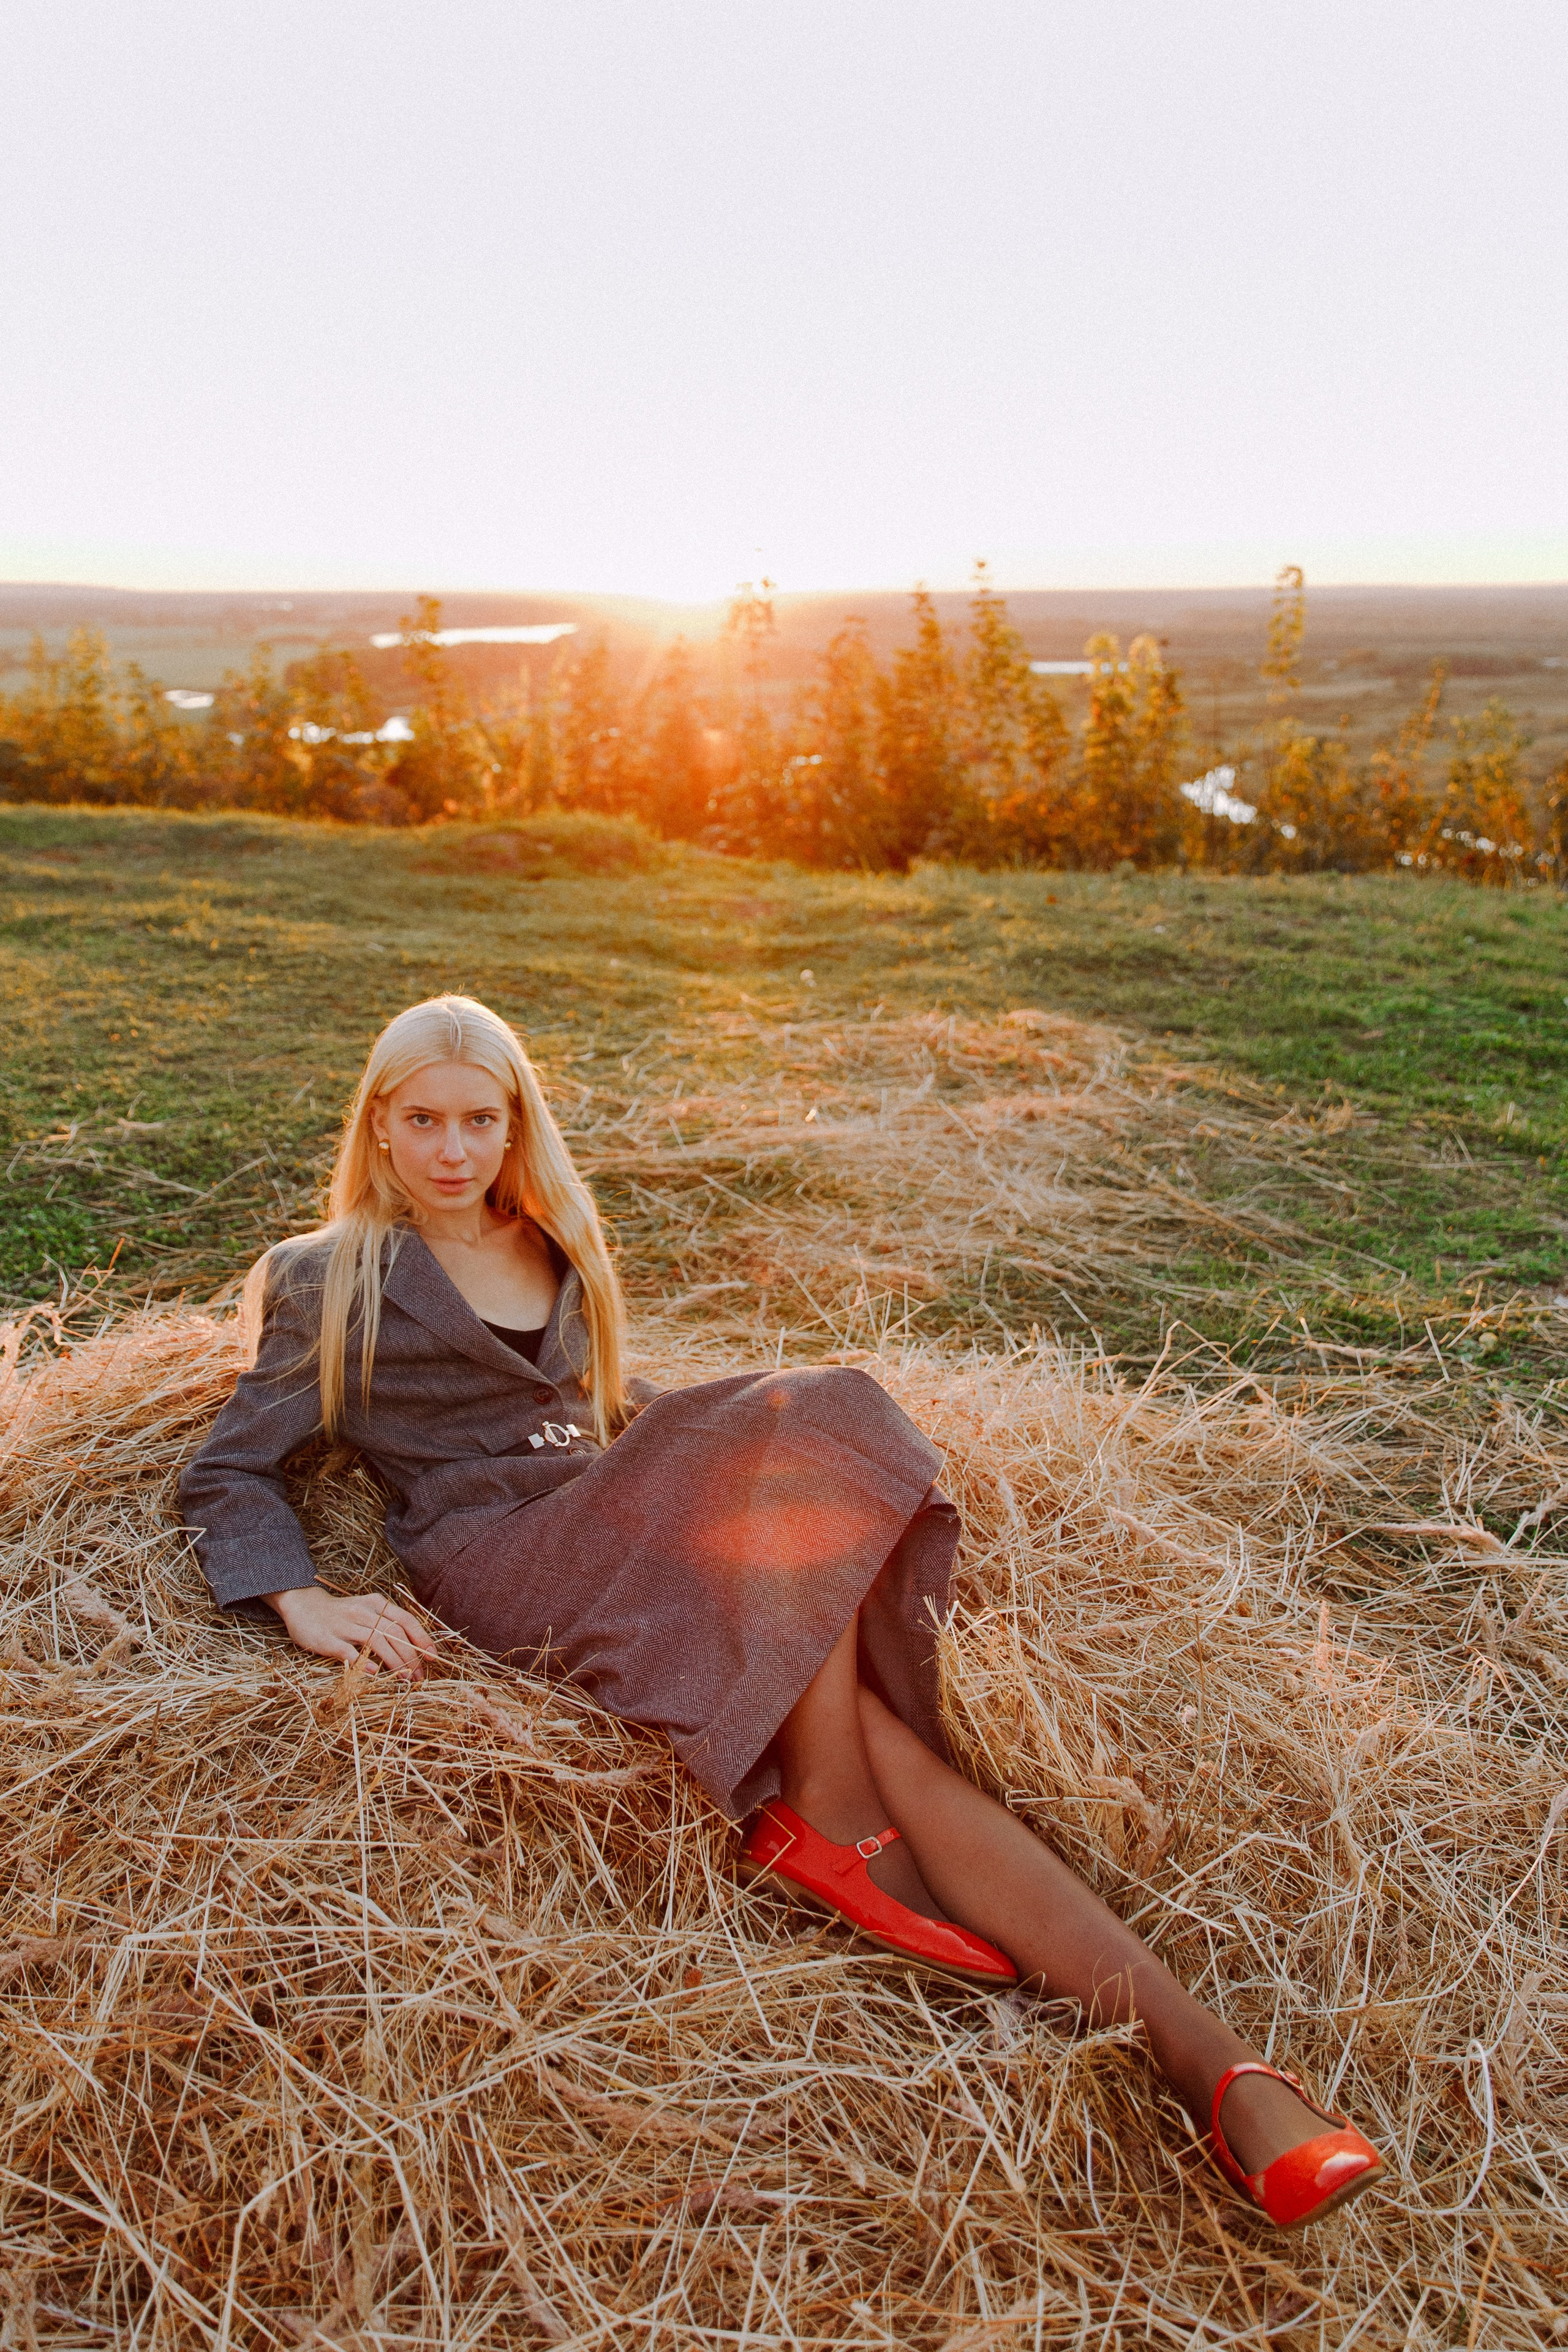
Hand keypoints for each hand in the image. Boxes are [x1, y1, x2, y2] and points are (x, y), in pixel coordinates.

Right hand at [265, 1585, 438, 1679]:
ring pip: (377, 1641)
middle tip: (420, 1676)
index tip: (433, 1657)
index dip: (422, 1639)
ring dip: (395, 1661)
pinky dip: (364, 1662)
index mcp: (376, 1604)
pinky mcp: (329, 1639)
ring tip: (405, 1678)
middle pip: (394, 1633)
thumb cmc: (342, 1613)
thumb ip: (388, 1622)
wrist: (303, 1605)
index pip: (406, 1620)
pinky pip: (350, 1651)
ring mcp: (346, 1625)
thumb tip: (414, 1644)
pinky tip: (375, 1673)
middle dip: (411, 1656)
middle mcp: (363, 1612)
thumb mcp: (367, 1609)